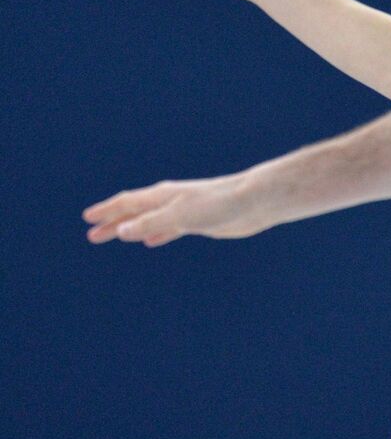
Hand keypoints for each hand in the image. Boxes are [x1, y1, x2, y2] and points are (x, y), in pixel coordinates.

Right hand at [84, 175, 266, 246]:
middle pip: (135, 212)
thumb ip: (153, 222)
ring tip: (115, 236)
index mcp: (163, 196)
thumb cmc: (220, 203)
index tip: (88, 218)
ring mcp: (185, 211)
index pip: (128, 203)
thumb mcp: (182, 215)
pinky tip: (151, 242)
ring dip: (132, 228)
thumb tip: (122, 230)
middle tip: (92, 234)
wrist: (255, 201)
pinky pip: (170, 229)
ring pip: (150, 221)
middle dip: (113, 222)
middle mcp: (171, 201)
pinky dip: (157, 234)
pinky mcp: (199, 222)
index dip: (107, 211)